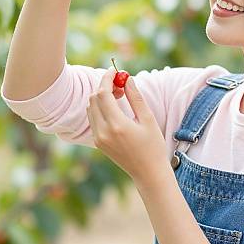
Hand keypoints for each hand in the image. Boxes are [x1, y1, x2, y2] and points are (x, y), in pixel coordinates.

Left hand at [86, 68, 168, 183]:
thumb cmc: (153, 145)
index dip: (107, 78)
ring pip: (91, 108)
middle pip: (94, 99)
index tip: (114, 70)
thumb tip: (127, 78)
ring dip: (101, 97)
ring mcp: (99, 138)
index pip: (103, 94)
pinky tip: (115, 107)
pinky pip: (93, 118)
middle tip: (120, 82)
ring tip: (119, 94)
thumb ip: (135, 97)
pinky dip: (100, 108)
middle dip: (104, 86)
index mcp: (117, 125)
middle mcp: (103, 132)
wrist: (148, 173)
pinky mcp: (98, 143)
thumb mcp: (147, 119)